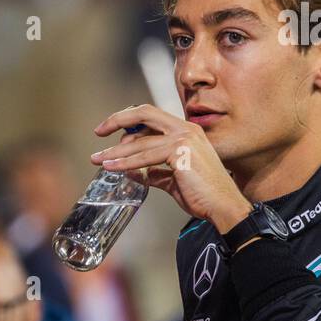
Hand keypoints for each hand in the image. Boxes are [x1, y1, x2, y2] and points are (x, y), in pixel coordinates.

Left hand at [93, 103, 251, 232]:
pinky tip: (112, 167)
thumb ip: (155, 172)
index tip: (110, 131)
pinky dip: (125, 163)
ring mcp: (184, 139)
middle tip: (98, 132)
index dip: (129, 120)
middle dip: (118, 120)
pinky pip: (144, 157)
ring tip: (97, 159)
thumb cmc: (203, 195)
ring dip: (115, 151)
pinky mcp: (180, 152)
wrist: (223, 207)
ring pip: (140, 141)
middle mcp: (186, 129)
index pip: (152, 116)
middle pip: (145, 113)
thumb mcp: (173, 179)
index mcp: (187, 131)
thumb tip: (133, 172)